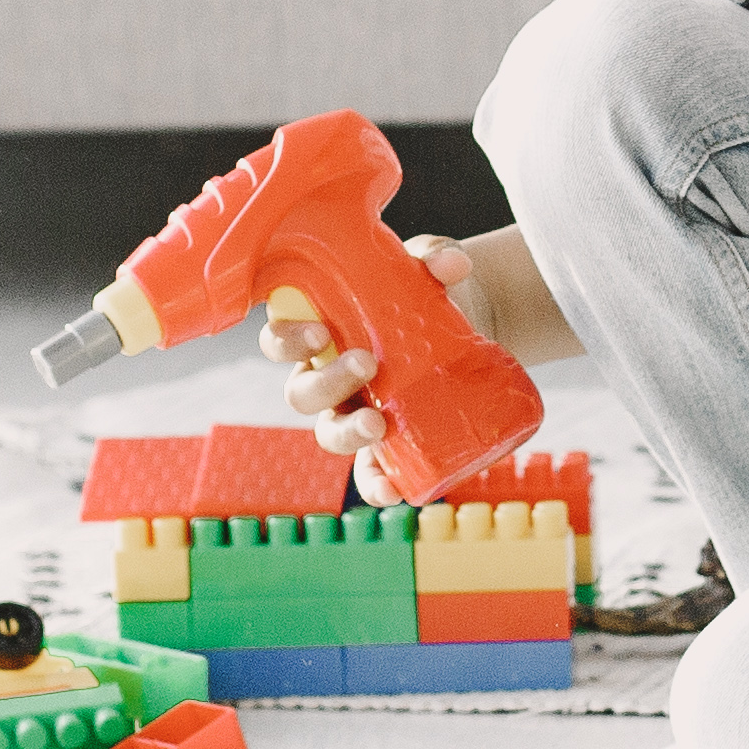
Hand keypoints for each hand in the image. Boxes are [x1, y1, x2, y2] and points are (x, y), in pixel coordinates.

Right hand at [258, 234, 511, 467]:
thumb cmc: (424, 292)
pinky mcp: (386, 443)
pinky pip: (370, 473)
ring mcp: (353, 414)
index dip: (286, 339)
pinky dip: (377, 485)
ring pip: (328, 433)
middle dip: (327, 384)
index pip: (279, 338)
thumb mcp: (427, 268)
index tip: (318, 331)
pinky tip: (396, 490)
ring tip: (379, 426)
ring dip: (347, 433)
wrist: (470, 327)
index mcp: (320, 332)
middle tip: (367, 365)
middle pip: (301, 393)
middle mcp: (327, 377)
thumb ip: (435, 258)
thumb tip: (452, 264)